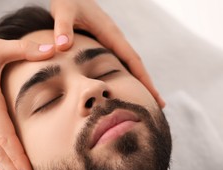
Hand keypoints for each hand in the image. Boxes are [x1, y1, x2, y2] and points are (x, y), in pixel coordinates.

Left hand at [50, 0, 164, 107]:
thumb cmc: (67, 0)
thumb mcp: (63, 11)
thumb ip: (62, 28)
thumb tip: (63, 46)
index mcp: (110, 32)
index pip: (132, 59)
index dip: (143, 79)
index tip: (153, 96)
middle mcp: (115, 37)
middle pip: (136, 64)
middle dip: (148, 84)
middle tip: (159, 106)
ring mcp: (111, 40)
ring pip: (129, 64)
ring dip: (140, 80)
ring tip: (147, 100)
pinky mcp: (104, 42)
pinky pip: (120, 61)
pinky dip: (127, 74)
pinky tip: (125, 86)